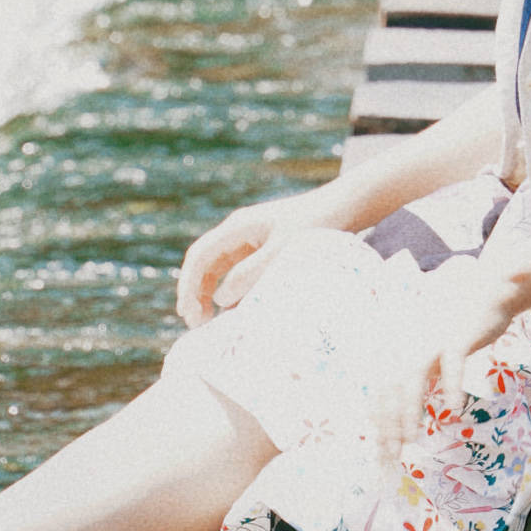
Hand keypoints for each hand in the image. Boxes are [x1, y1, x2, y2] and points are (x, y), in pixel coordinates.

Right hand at [175, 196, 304, 327]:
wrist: (342, 207)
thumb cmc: (314, 225)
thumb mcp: (281, 253)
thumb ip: (250, 274)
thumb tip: (220, 298)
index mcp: (238, 227)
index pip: (199, 256)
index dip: (189, 285)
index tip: (189, 314)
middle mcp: (238, 232)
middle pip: (204, 262)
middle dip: (194, 291)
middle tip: (194, 324)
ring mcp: (250, 239)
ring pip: (218, 267)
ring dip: (208, 292)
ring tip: (206, 322)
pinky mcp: (263, 249)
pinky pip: (236, 271)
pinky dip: (229, 291)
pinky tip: (232, 311)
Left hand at [363, 245, 530, 461]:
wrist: (488, 291)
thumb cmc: (459, 325)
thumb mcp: (432, 351)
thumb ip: (419, 376)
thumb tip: (406, 413)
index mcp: (400, 345)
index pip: (381, 389)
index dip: (379, 421)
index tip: (382, 451)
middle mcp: (409, 341)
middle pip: (391, 388)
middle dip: (389, 425)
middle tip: (392, 457)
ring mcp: (431, 338)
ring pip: (412, 379)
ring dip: (410, 412)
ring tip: (412, 440)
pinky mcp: (456, 335)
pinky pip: (452, 365)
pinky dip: (452, 387)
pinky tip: (456, 410)